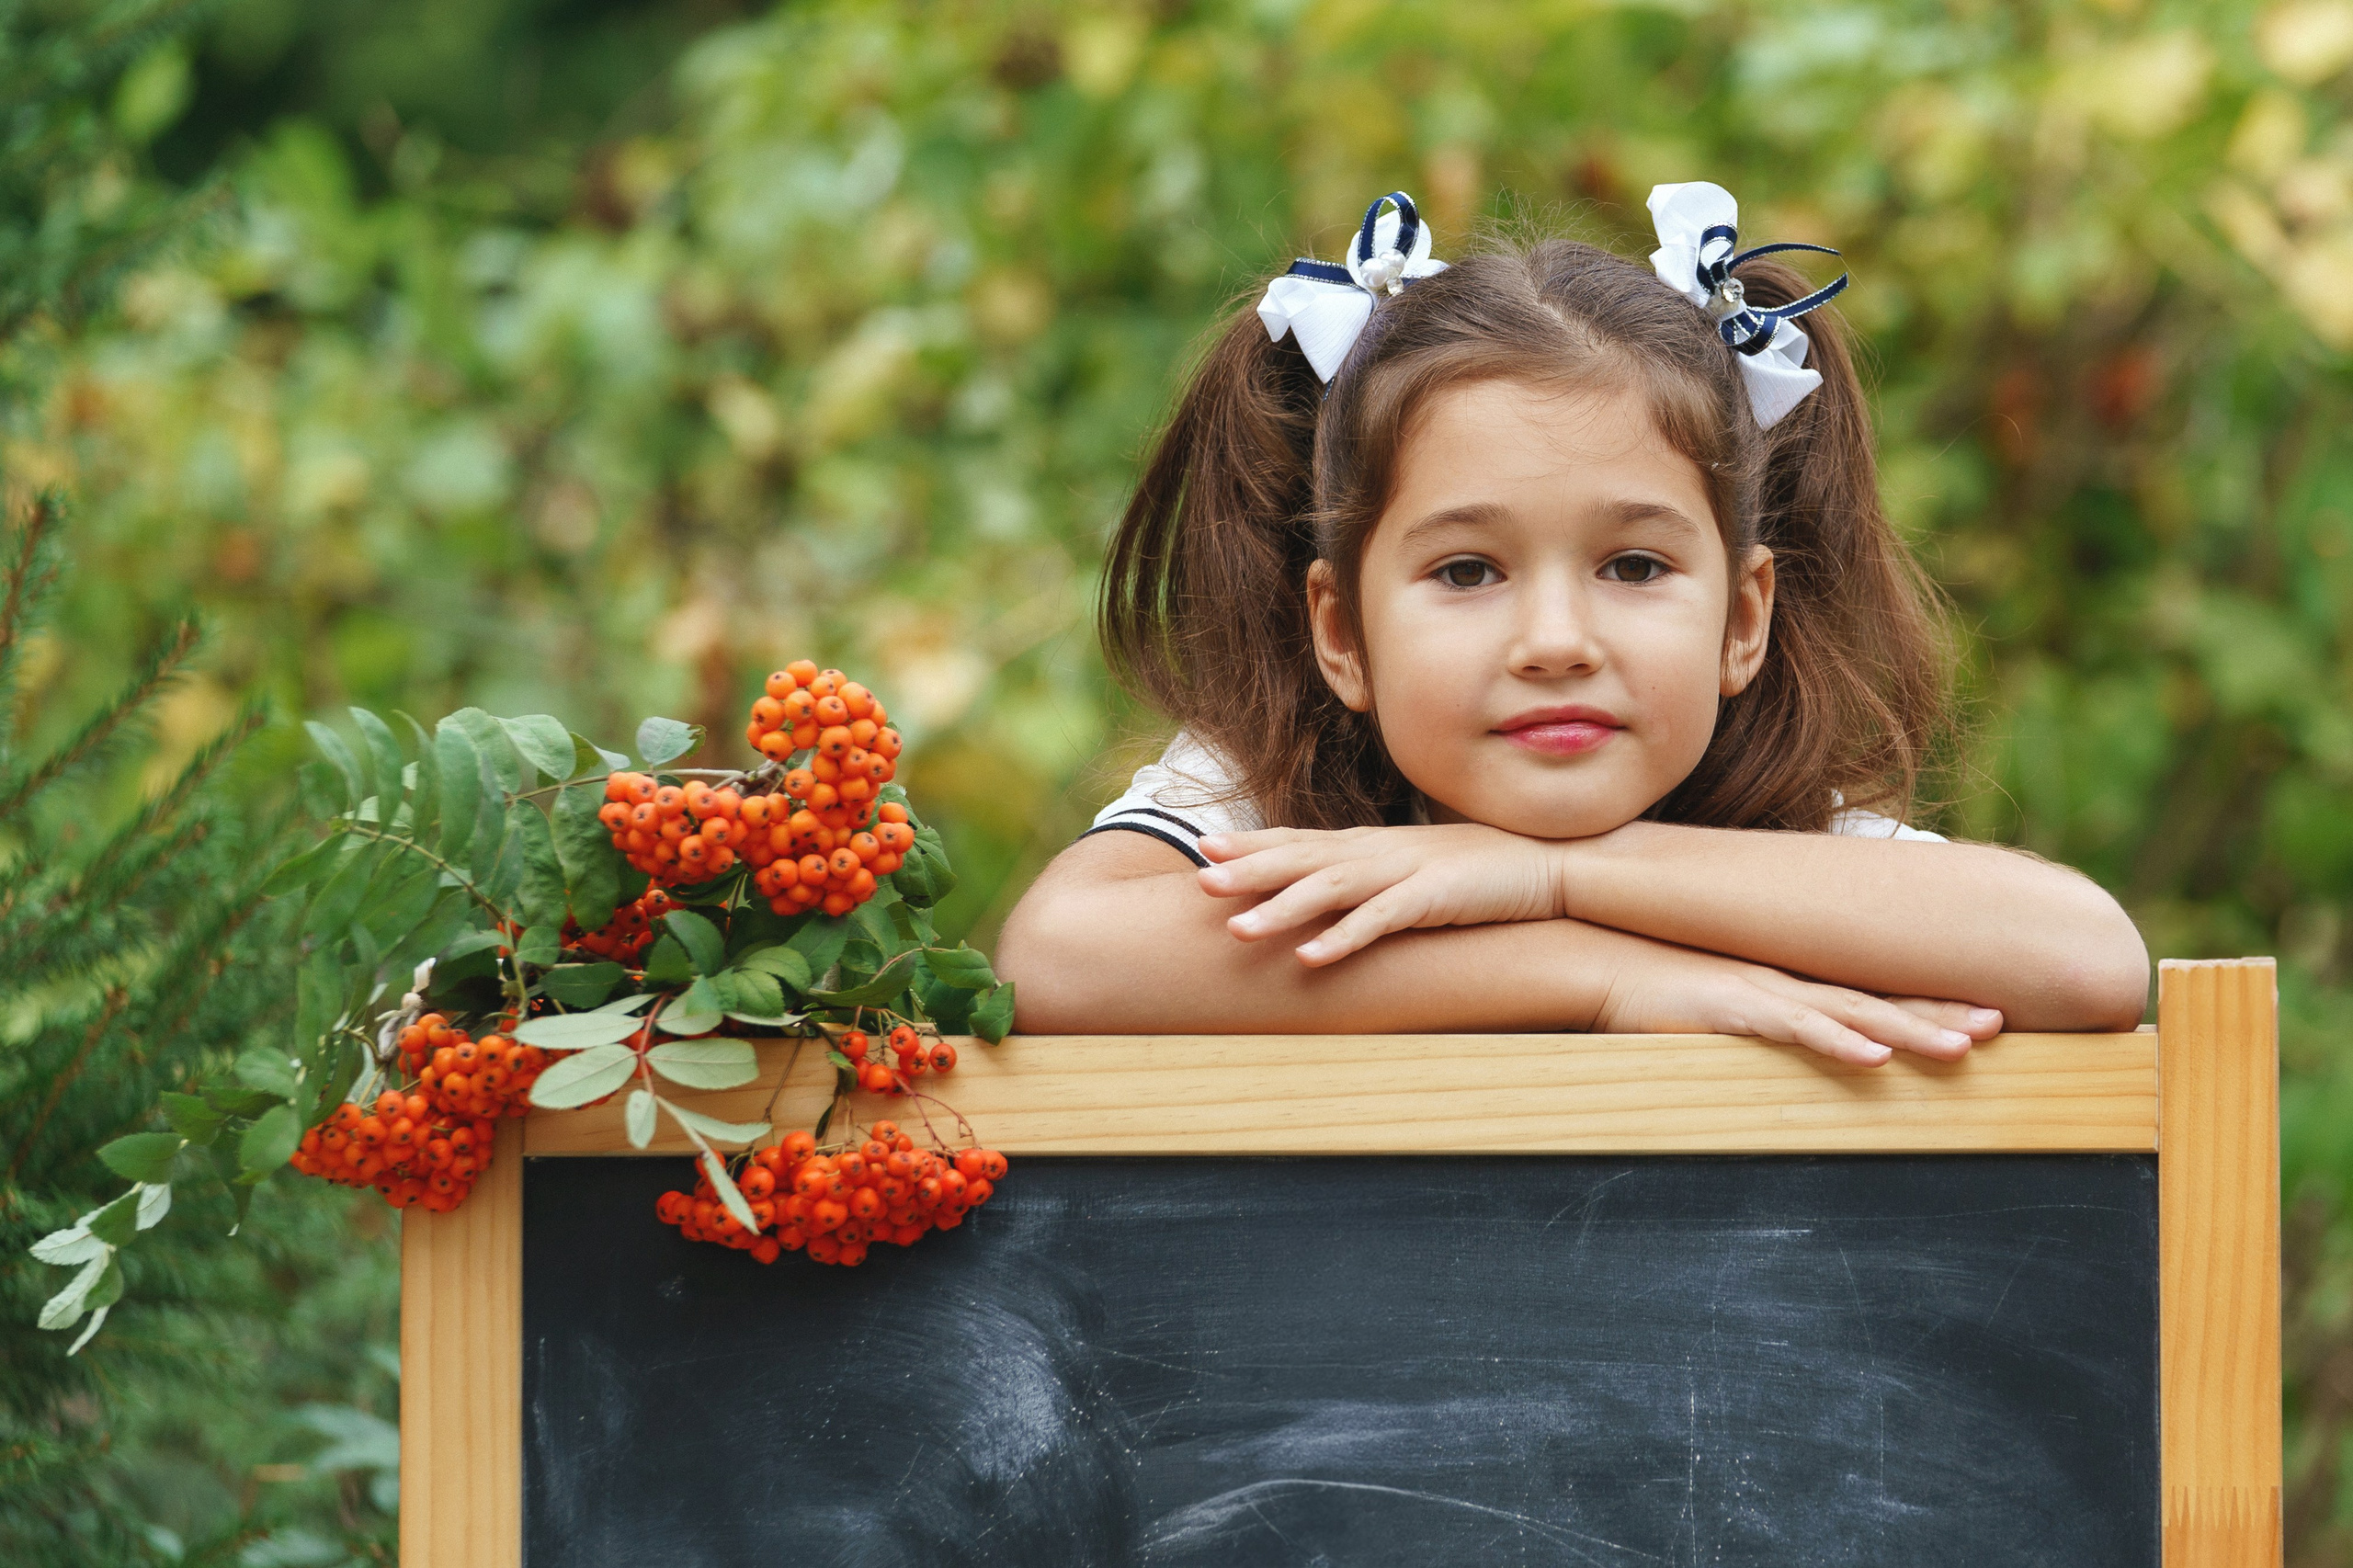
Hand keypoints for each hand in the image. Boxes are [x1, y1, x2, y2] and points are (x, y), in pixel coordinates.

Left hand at [1198, 823, 1566, 965]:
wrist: (1549, 863)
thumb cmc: (1479, 872)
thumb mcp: (1414, 870)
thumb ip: (1374, 878)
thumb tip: (1335, 892)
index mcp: (1372, 844)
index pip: (1301, 839)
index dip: (1253, 843)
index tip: (1203, 845)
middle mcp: (1379, 851)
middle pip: (1301, 858)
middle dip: (1248, 869)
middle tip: (1197, 880)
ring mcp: (1405, 872)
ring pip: (1330, 890)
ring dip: (1281, 910)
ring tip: (1236, 930)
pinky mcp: (1433, 898)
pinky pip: (1380, 921)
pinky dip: (1344, 938)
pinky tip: (1309, 958)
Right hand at [1592, 933, 2003, 1066]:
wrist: (1593, 960)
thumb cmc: (1650, 988)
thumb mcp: (1716, 1006)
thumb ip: (1754, 1021)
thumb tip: (1784, 1043)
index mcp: (1789, 983)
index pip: (1872, 995)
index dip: (1927, 1004)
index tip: (1983, 1014)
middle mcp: (1788, 983)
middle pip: (1878, 1000)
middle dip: (1941, 1012)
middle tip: (2000, 1023)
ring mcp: (1763, 993)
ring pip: (1852, 1014)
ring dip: (1910, 1031)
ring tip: (1964, 1047)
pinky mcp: (1732, 1010)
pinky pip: (1794, 1028)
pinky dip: (1836, 1043)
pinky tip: (1873, 1058)